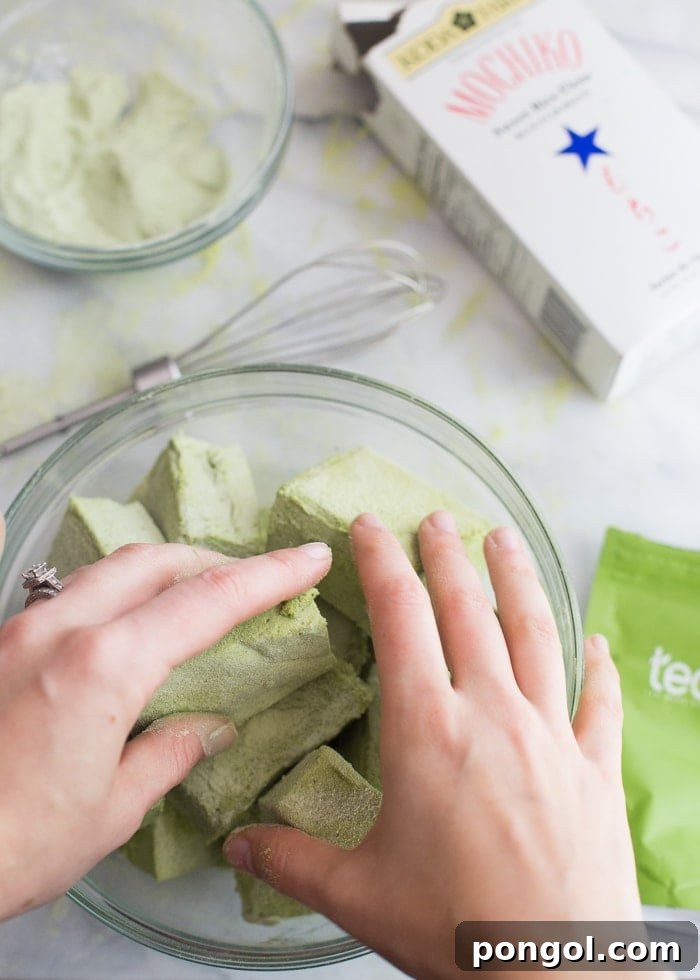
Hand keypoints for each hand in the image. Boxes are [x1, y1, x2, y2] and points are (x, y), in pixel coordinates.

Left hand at [0, 539, 330, 919]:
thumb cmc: (16, 845)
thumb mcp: (111, 808)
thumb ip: (167, 754)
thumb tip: (209, 729)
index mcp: (103, 665)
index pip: (205, 601)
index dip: (268, 575)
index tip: (309, 557)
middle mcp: (59, 628)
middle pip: (152, 560)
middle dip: (210, 560)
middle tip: (251, 579)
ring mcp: (20, 629)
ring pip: (104, 569)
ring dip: (158, 571)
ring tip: (192, 596)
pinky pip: (66, 594)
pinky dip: (111, 592)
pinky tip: (121, 623)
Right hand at [224, 513, 643, 979]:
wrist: (554, 977)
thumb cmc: (454, 931)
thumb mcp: (358, 895)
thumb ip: (292, 859)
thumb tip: (237, 843)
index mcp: (426, 730)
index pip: (401, 618)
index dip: (382, 563)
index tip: (371, 526)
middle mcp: (491, 713)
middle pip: (468, 609)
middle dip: (447, 555)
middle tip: (436, 517)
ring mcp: (551, 734)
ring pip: (536, 632)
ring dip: (517, 579)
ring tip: (504, 540)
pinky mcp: (594, 766)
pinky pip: (598, 700)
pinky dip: (597, 664)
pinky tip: (597, 639)